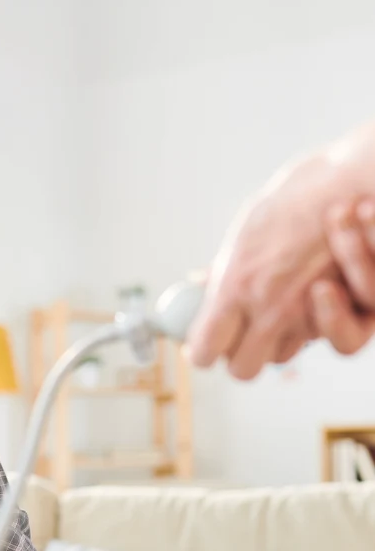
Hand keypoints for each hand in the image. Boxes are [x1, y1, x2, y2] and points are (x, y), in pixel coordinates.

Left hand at [189, 121, 374, 377]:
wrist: (354, 180)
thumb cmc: (299, 200)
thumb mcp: (247, 232)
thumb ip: (224, 271)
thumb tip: (197, 286)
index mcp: (236, 287)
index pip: (204, 352)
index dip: (203, 352)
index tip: (205, 343)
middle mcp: (272, 309)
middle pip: (242, 369)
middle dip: (240, 356)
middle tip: (242, 335)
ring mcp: (311, 315)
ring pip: (283, 357)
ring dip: (280, 340)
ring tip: (288, 302)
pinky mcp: (350, 315)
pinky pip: (326, 341)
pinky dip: (322, 328)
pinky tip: (320, 301)